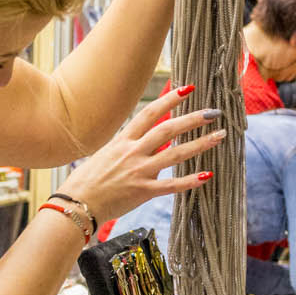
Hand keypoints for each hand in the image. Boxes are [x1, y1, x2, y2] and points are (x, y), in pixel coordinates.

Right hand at [59, 86, 222, 221]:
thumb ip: (123, 147)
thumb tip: (138, 142)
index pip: (149, 113)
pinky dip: (191, 180)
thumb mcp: (103, 155)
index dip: (169, 99)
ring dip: (200, 144)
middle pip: (168, 129)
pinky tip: (207, 176)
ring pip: (176, 154)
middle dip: (192, 119)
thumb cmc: (86, 182)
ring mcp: (139, 171)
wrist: (76, 205)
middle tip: (213, 112)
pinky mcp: (143, 191)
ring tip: (219, 136)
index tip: (188, 89)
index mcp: (122, 140)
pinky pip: (172, 185)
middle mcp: (132, 152)